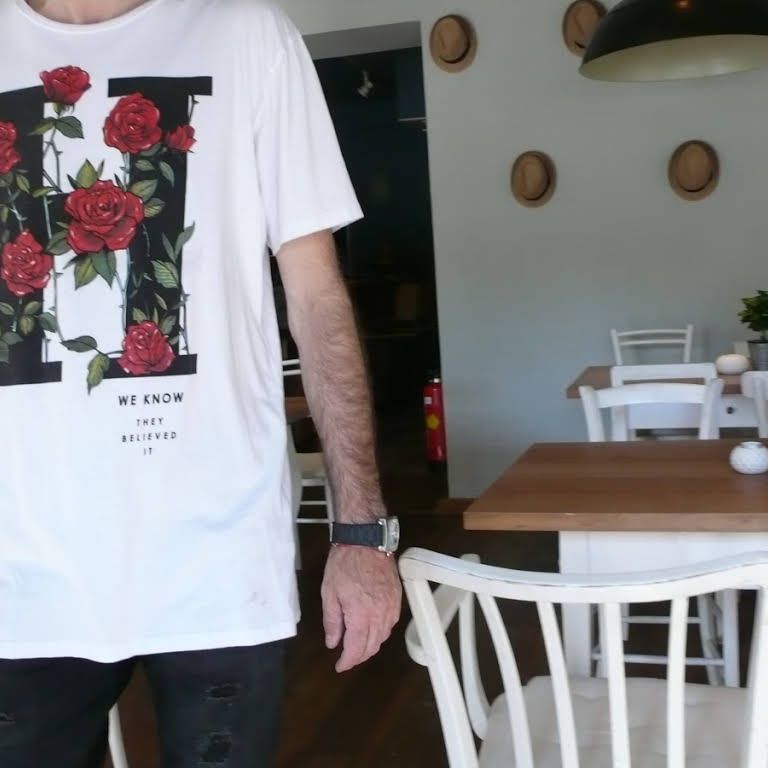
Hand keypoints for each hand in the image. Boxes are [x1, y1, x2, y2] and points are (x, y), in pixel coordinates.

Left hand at [321, 545, 401, 672]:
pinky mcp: (397, 598)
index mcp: (361, 615)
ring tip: (359, 646)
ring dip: (371, 645)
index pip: (356, 649)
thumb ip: (332, 621)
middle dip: (359, 656)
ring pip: (384, 636)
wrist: (366, 540)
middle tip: (347, 659)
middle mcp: (380, 614)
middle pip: (372, 646)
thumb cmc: (344, 564)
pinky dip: (382, 632)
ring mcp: (391, 606)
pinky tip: (373, 630)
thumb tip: (333, 642)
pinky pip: (391, 623)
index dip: (347, 661)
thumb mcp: (329, 592)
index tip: (339, 666)